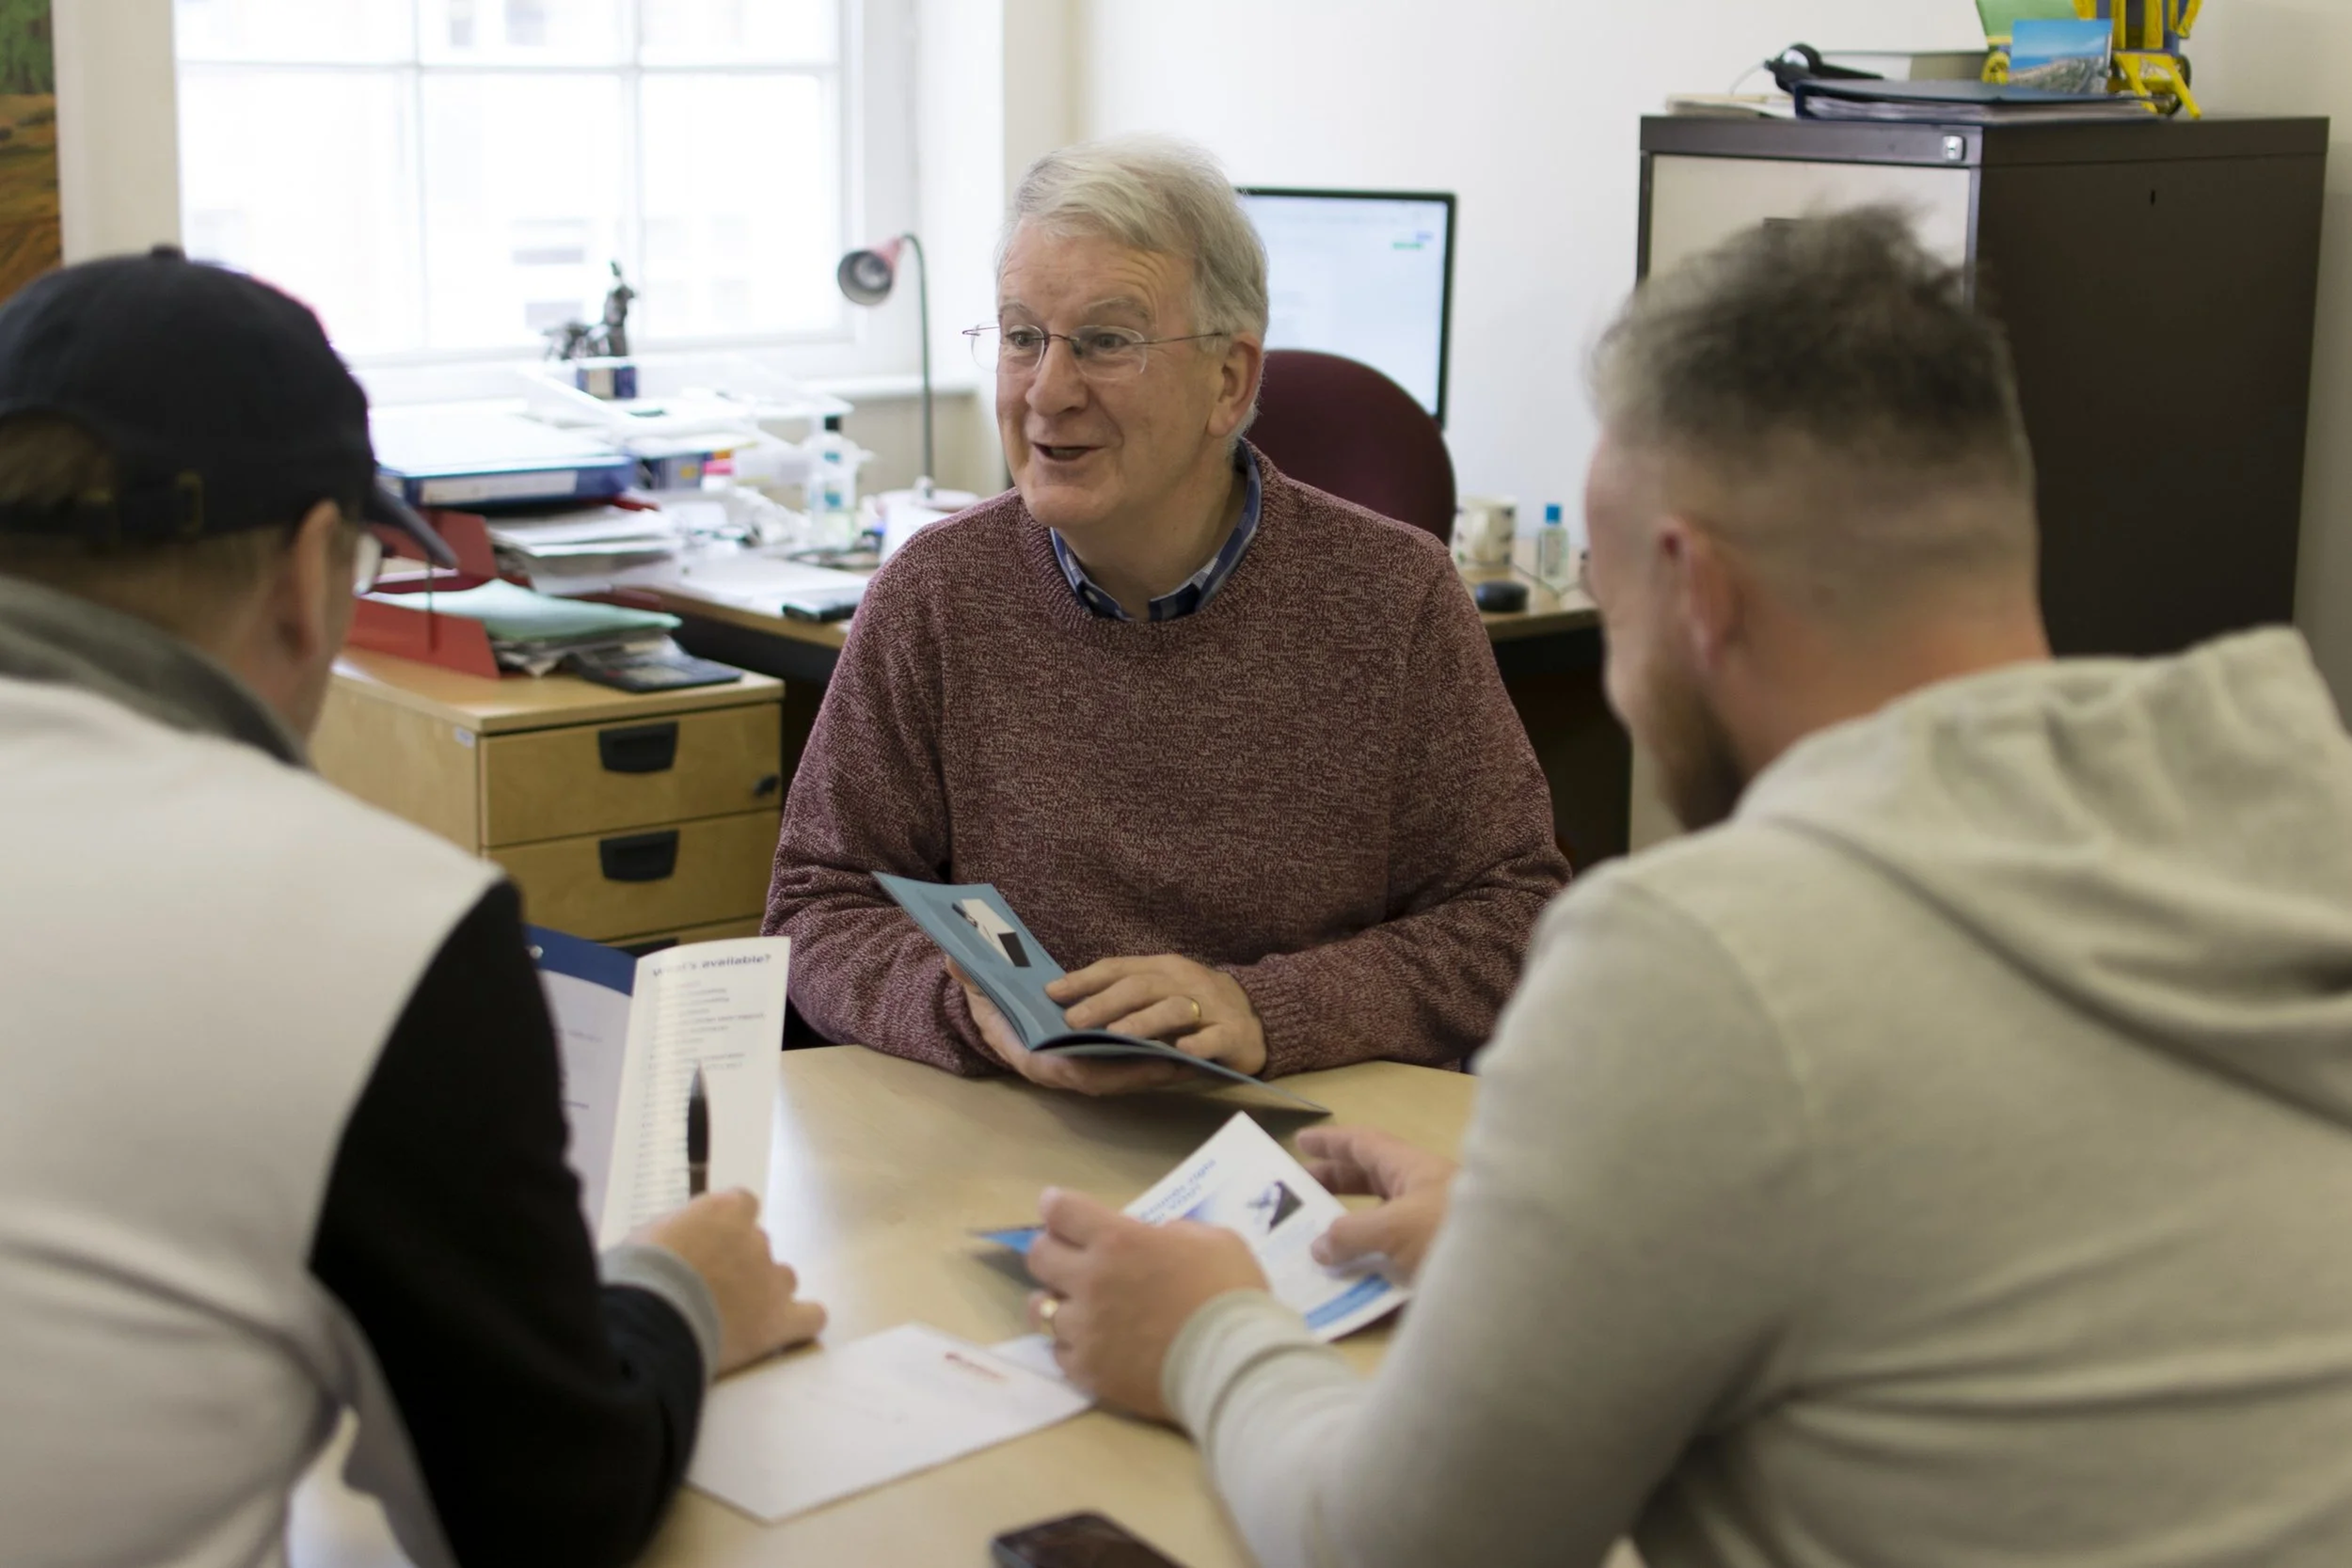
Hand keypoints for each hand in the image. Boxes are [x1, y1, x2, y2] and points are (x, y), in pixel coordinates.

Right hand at [635, 1189, 826, 1375]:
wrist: (649, 1320)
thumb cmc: (638, 1274)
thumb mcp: (649, 1234)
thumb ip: (679, 1229)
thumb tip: (684, 1235)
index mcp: (725, 1212)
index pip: (743, 1203)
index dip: (728, 1225)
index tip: (711, 1242)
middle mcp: (756, 1241)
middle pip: (760, 1245)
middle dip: (741, 1263)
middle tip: (711, 1289)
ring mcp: (772, 1281)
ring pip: (784, 1278)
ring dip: (766, 1291)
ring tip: (738, 1316)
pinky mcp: (779, 1322)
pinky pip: (811, 1317)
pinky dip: (801, 1322)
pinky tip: (787, 1329)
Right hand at [947, 958, 1219, 1096]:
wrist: (997, 1016)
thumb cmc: (993, 1005)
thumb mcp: (980, 989)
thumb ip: (970, 976)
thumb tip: (955, 958)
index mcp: (1035, 1061)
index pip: (1074, 1072)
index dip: (1111, 1070)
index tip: (1143, 1061)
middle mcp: (1062, 1072)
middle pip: (1109, 1080)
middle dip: (1146, 1073)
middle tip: (1184, 1061)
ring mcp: (1081, 1071)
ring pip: (1124, 1077)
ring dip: (1159, 1070)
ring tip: (1197, 1056)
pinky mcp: (1098, 1064)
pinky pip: (1130, 1067)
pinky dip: (1155, 1062)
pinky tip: (1186, 1050)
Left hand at [1023, 1188, 1267, 1420]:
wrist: (1236, 1362)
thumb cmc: (1231, 1293)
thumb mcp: (1212, 1239)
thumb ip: (1174, 1233)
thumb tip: (1157, 1238)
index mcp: (1118, 1239)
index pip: (1062, 1211)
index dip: (1057, 1206)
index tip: (1058, 1208)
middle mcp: (1090, 1279)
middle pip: (1039, 1256)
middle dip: (1052, 1250)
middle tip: (1069, 1257)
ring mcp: (1085, 1328)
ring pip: (1040, 1308)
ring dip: (1058, 1301)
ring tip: (1077, 1307)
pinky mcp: (1088, 1370)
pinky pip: (1059, 1352)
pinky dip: (1072, 1345)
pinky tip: (1093, 1344)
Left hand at [1050, 955, 1266, 1076]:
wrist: (1258, 1016)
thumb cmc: (1198, 1004)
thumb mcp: (1161, 990)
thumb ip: (1125, 995)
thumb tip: (1070, 1005)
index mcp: (1161, 968)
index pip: (1118, 968)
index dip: (1084, 979)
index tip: (1051, 992)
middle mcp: (1184, 981)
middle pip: (1141, 986)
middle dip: (1105, 1002)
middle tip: (1073, 1020)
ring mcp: (1211, 1007)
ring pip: (1175, 1008)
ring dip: (1144, 1021)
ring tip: (1116, 1034)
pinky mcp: (1234, 1035)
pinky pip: (1214, 1038)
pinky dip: (1198, 1043)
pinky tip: (1182, 1050)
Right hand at [1298, 1126, 1459, 1281]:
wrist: (1513, 1275)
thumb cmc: (1451, 1233)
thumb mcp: (1395, 1228)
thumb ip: (1351, 1233)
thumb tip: (1319, 1245)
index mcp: (1411, 1168)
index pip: (1364, 1144)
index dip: (1331, 1141)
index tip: (1299, 1141)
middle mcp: (1420, 1192)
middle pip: (1369, 1179)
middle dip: (1334, 1183)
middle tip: (1297, 1193)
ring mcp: (1428, 1226)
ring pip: (1380, 1217)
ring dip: (1348, 1226)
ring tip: (1315, 1241)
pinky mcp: (1434, 1259)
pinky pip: (1391, 1253)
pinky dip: (1367, 1259)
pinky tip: (1348, 1279)